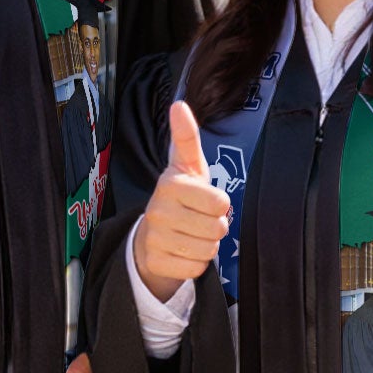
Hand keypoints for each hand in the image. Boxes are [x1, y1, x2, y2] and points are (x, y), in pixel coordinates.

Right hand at [132, 100, 230, 301]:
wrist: (152, 235)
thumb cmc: (180, 197)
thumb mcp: (187, 166)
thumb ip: (186, 137)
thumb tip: (179, 104)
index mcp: (170, 183)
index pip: (220, 202)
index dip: (220, 204)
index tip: (206, 200)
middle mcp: (158, 210)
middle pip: (217, 229)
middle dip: (215, 227)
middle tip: (199, 220)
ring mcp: (154, 238)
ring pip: (208, 250)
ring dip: (207, 245)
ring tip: (191, 235)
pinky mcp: (155, 262)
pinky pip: (196, 268)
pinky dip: (196, 264)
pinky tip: (183, 251)